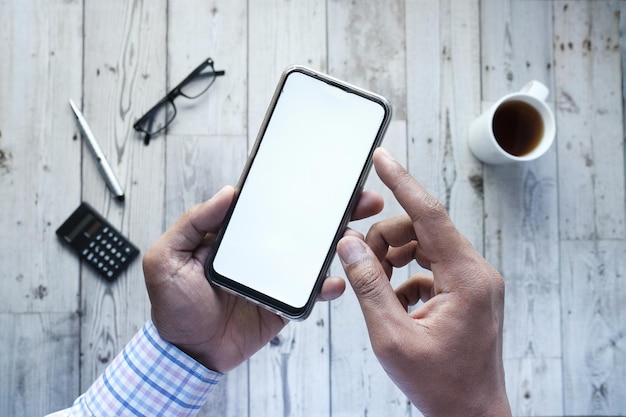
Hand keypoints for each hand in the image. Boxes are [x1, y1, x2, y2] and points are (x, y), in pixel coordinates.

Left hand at [143, 185, 382, 372]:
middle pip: (301, 223)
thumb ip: (192, 223)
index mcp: (234, 234)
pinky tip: (337, 282)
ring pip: (313, 253)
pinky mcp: (285, 302)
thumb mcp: (167, 258)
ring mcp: (275, 275)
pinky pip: (310, 292)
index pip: (268, 205)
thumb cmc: (172, 305)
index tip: (320, 175)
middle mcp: (259, 249)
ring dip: (339, 241)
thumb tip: (226, 193)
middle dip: (333, 209)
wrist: (187, 353)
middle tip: (361, 197)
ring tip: (361, 232)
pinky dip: (327, 287)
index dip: (294, 189)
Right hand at [337, 148, 510, 416]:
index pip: (430, 215)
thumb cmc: (440, 385)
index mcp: (466, 279)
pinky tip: (395, 303)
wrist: (470, 415)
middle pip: (422, 231)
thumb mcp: (392, 336)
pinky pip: (430, 267)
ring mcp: (474, 283)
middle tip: (361, 265)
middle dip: (386, 241)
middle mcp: (476, 274)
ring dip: (394, 259)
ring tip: (376, 286)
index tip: (383, 158)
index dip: (403, 183)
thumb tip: (348, 245)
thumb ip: (368, 285)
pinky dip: (406, 277)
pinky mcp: (467, 293)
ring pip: (425, 247)